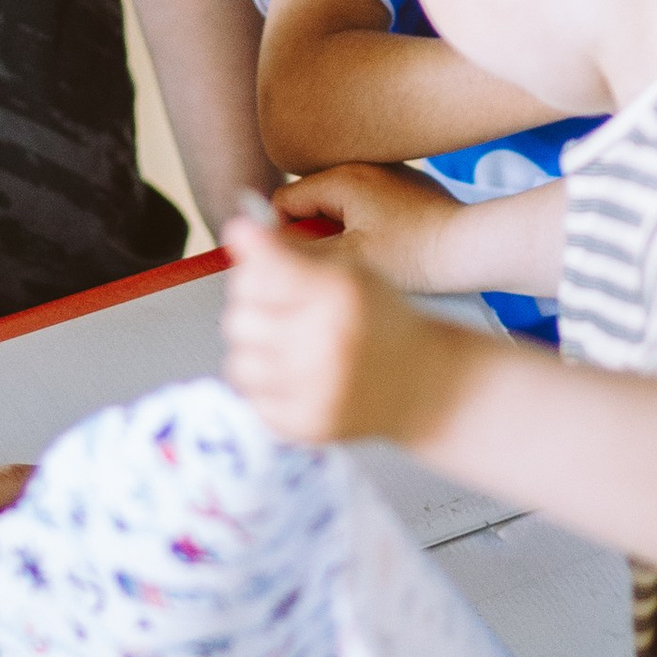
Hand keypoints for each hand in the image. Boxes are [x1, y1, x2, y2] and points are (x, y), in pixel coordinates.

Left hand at [221, 207, 466, 445]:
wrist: (419, 383)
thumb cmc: (379, 320)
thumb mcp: (348, 271)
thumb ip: (291, 251)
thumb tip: (237, 232)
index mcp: (337, 295)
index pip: (262, 271)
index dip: (249, 252)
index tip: (243, 236)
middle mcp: (324, 343)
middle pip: (239, 316)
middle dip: (254, 307)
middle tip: (282, 308)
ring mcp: (314, 390)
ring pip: (238, 362)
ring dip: (256, 352)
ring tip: (287, 346)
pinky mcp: (305, 425)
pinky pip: (252, 399)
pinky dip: (267, 387)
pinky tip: (296, 376)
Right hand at [277, 160, 464, 286]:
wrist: (473, 246)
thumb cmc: (414, 254)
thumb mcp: (348, 260)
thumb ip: (298, 252)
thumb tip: (260, 246)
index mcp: (341, 178)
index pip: (284, 200)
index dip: (280, 236)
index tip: (296, 265)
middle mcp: (362, 166)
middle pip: (310, 203)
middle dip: (311, 236)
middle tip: (330, 267)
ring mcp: (387, 175)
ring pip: (338, 207)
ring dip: (338, 234)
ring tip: (359, 262)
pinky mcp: (407, 189)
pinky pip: (367, 207)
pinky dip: (364, 228)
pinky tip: (384, 253)